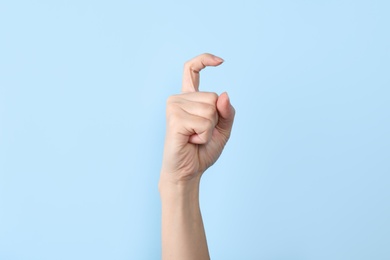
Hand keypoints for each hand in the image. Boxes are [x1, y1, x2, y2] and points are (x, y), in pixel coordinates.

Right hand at [160, 53, 234, 184]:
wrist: (188, 171)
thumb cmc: (202, 150)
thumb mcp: (222, 129)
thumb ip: (226, 112)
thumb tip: (223, 95)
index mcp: (189, 98)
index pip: (192, 70)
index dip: (205, 60)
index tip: (221, 61)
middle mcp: (179, 99)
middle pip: (213, 97)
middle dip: (215, 119)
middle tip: (201, 133)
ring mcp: (174, 107)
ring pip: (210, 109)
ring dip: (209, 129)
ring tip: (195, 137)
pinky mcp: (174, 119)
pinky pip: (204, 122)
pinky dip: (204, 136)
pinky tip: (191, 140)